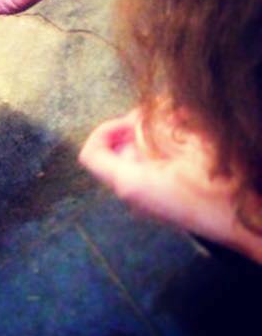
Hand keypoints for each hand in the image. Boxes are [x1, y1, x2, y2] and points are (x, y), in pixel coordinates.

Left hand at [79, 110, 261, 263]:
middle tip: (168, 113)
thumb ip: (153, 126)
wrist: (254, 223)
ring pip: (137, 154)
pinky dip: (166, 148)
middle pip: (117, 149)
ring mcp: (149, 196)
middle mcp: (132, 192)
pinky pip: (154, 165)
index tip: (132, 119)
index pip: (90, 153)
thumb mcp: (188, 144)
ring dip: (156, 133)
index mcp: (129, 182)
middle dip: (139, 125)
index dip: (106, 129)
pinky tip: (191, 135)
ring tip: (184, 120)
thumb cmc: (220, 185)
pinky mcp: (165, 197)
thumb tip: (136, 118)